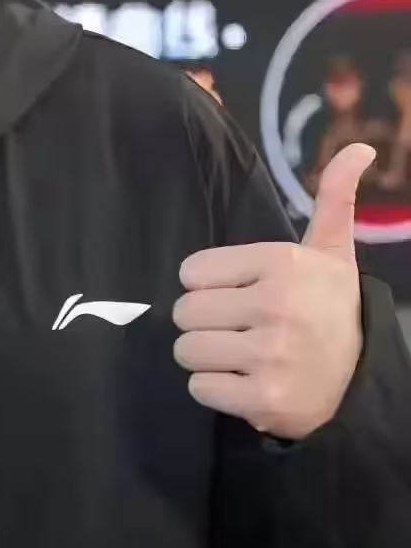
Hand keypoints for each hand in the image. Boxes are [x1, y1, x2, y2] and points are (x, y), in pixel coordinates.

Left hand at [172, 144, 373, 439]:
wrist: (362, 377)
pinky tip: (244, 381)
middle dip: (203, 321)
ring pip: (187, 350)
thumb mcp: (331, 249)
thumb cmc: (330, 305)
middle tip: (234, 326)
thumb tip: (360, 148)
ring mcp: (271, 355)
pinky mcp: (264, 399)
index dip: (207, 285)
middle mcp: (276, 306)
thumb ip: (332, 196)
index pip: (191, 271)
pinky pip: (201, 388)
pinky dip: (216, 389)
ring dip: (206, 356)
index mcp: (281, 262)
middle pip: (185, 311)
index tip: (237, 292)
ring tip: (238, 353)